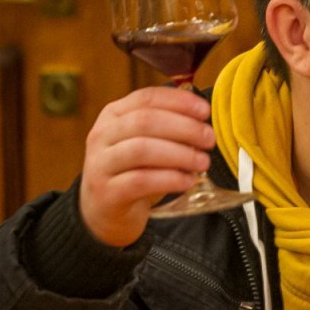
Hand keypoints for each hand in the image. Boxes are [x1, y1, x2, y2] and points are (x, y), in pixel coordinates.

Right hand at [79, 86, 213, 245]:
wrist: (104, 211)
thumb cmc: (132, 170)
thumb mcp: (144, 142)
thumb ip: (166, 127)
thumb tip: (202, 118)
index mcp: (113, 115)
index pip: (146, 98)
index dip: (179, 102)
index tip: (205, 111)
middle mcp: (102, 136)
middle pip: (145, 121)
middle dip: (184, 127)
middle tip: (209, 138)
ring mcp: (101, 164)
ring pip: (142, 150)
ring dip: (179, 154)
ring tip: (202, 162)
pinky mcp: (107, 192)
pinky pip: (140, 181)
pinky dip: (169, 179)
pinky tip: (187, 181)